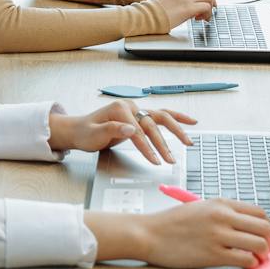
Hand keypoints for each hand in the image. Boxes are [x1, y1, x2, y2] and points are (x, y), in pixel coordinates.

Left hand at [49, 101, 194, 164]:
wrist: (80, 130)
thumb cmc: (85, 133)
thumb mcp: (93, 134)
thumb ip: (111, 130)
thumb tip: (131, 129)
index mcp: (119, 109)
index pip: (138, 130)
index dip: (147, 147)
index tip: (154, 161)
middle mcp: (131, 107)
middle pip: (152, 124)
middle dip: (162, 144)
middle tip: (170, 160)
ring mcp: (137, 111)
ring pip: (162, 117)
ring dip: (177, 129)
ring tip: (188, 142)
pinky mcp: (141, 117)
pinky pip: (162, 116)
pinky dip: (177, 118)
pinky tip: (190, 122)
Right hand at [89, 199, 269, 268]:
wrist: (149, 234)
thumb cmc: (171, 224)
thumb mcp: (199, 208)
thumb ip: (223, 215)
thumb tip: (247, 228)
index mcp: (220, 203)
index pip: (259, 212)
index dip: (268, 226)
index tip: (267, 236)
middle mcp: (222, 216)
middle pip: (264, 227)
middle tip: (267, 250)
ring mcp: (218, 235)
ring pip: (260, 245)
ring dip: (263, 254)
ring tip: (256, 259)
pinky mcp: (213, 254)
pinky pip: (246, 260)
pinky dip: (251, 264)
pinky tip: (244, 264)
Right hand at [151, 0, 219, 28]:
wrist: (147, 16)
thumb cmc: (155, 11)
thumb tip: (194, 4)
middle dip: (213, 0)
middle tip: (211, 9)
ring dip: (209, 9)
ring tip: (203, 17)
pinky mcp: (188, 7)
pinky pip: (206, 8)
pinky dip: (206, 14)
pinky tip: (199, 19)